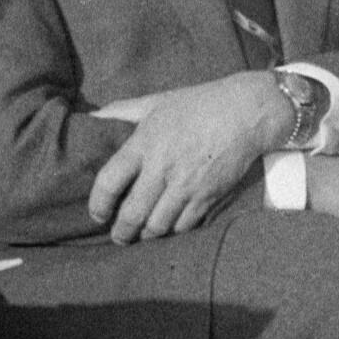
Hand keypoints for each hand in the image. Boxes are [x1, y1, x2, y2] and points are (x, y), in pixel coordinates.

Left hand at [85, 71, 287, 242]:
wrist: (245, 113)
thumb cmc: (197, 105)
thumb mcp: (156, 101)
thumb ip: (122, 111)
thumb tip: (93, 117)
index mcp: (144, 143)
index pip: (109, 181)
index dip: (97, 204)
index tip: (97, 214)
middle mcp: (162, 168)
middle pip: (132, 213)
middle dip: (121, 232)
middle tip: (118, 236)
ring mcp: (186, 185)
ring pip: (157, 226)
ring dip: (146, 236)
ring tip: (142, 236)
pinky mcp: (208, 196)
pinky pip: (184, 226)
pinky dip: (173, 232)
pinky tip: (169, 228)